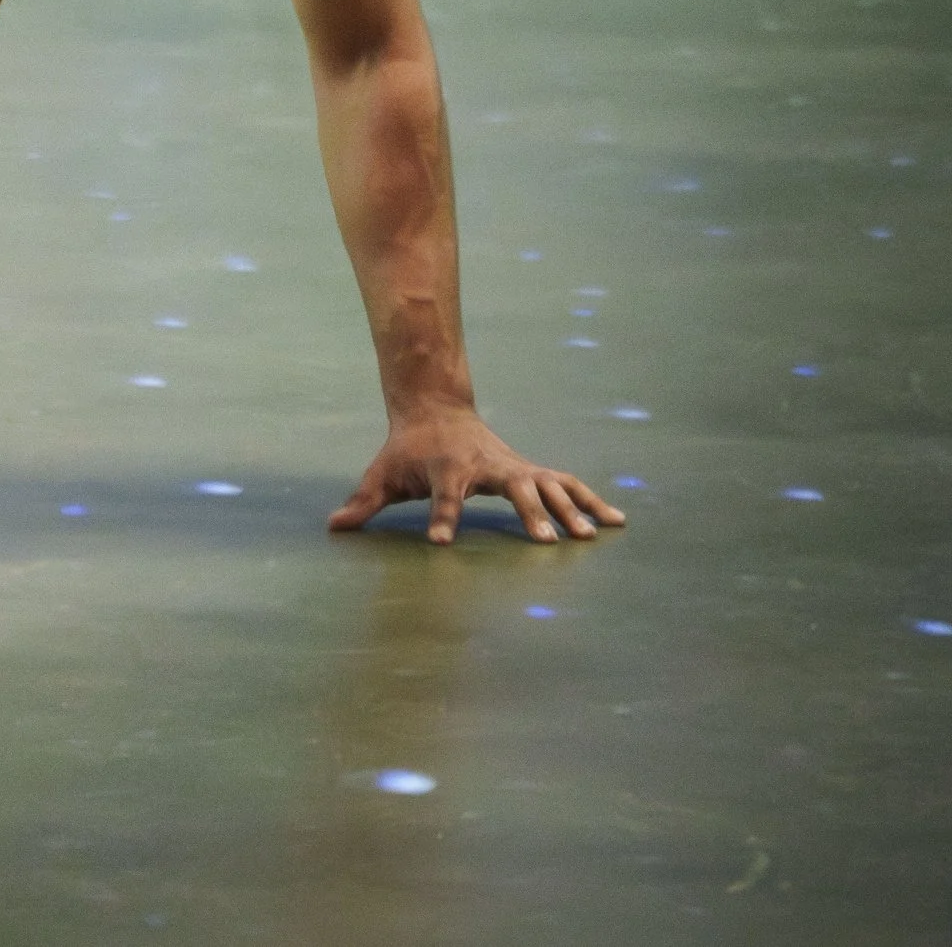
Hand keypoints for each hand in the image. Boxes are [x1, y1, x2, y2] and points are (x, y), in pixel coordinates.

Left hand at [330, 405, 626, 547]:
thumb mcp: (383, 472)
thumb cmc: (409, 449)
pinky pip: (567, 484)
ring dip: (571, 509)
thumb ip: (363, 502)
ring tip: (593, 535)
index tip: (441, 544)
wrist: (437, 408)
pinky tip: (617, 520)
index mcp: (448, 470)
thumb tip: (333, 527)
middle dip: (528, 514)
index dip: (441, 519)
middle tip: (544, 542)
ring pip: (549, 485)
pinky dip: (592, 500)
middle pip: (512, 489)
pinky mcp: (530, 470)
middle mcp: (486, 467)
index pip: (443, 498)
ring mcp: (514, 467)